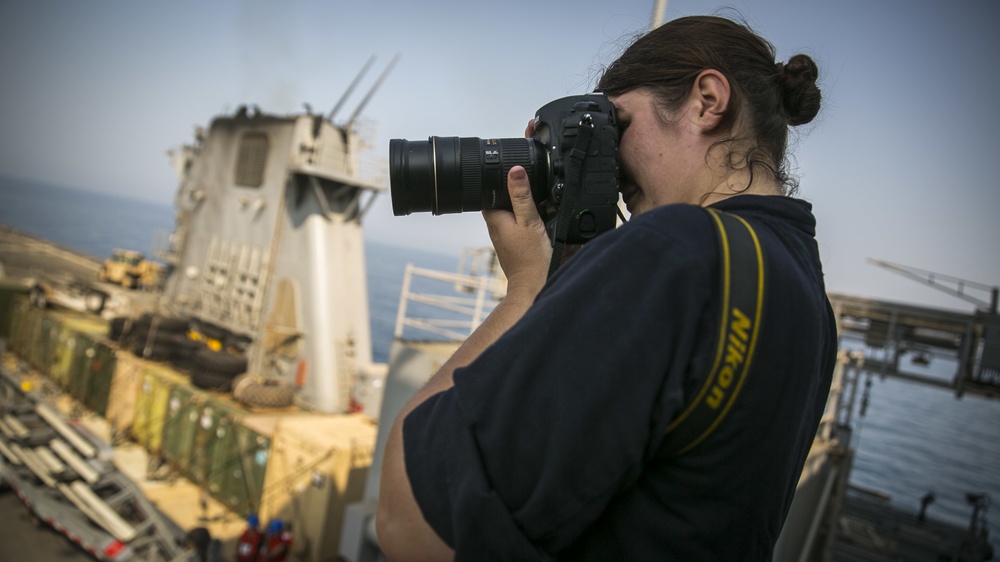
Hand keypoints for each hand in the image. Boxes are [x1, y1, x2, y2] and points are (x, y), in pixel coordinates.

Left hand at [483, 164, 550, 298]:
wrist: (533, 284)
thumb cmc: (531, 258)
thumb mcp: (529, 220)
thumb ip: (522, 196)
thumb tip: (514, 171)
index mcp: (494, 218)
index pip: (486, 192)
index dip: (495, 180)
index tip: (505, 170)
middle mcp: (495, 227)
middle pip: (497, 201)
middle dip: (507, 192)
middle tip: (523, 182)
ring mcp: (503, 237)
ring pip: (507, 213)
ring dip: (516, 205)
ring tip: (530, 198)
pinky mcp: (513, 244)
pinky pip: (514, 224)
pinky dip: (522, 218)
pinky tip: (534, 218)